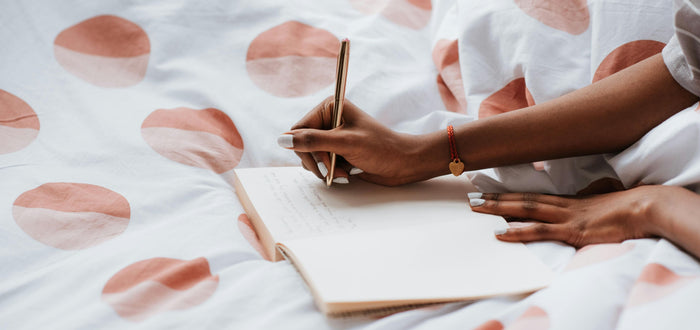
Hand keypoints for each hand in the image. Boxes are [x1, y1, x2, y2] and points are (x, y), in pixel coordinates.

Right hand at [279, 97, 444, 185]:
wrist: (404, 164)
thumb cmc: (381, 148)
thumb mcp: (345, 143)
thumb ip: (312, 141)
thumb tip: (281, 140)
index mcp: (330, 107)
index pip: (298, 130)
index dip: (306, 149)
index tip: (322, 163)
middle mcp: (329, 119)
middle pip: (302, 145)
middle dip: (317, 162)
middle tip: (334, 172)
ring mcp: (332, 136)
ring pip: (309, 157)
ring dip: (324, 169)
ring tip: (343, 172)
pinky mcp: (337, 151)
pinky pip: (320, 164)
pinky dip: (330, 172)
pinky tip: (346, 174)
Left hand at [467, 185, 673, 247]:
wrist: (645, 207)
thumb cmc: (628, 206)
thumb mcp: (604, 200)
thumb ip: (590, 198)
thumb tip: (587, 195)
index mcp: (569, 201)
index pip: (532, 196)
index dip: (509, 195)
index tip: (490, 193)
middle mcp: (562, 206)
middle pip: (521, 199)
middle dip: (495, 200)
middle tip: (471, 198)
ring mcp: (565, 217)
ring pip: (524, 209)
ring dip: (498, 209)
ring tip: (476, 208)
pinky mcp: (571, 231)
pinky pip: (539, 231)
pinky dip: (517, 231)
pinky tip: (500, 233)